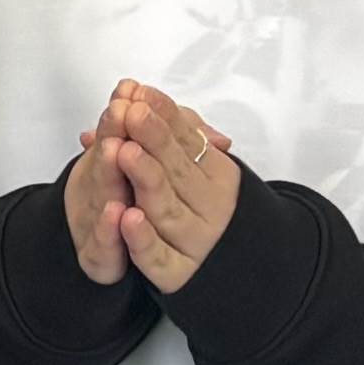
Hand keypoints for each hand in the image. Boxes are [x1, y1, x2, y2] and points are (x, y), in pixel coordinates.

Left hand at [89, 78, 241, 296]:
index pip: (189, 141)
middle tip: (131, 112)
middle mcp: (209, 205)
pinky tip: (127, 218)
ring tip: (125, 152)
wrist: (238, 269)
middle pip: (178, 169)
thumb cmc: (199, 205)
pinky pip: (158, 257)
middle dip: (154, 138)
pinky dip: (143, 239)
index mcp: (216, 175)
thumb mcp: (189, 163)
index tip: (141, 92)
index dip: (165, 116)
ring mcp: (194, 239)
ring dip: (147, 179)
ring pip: (167, 208)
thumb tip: (134, 100)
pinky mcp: (176, 272)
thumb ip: (169, 133)